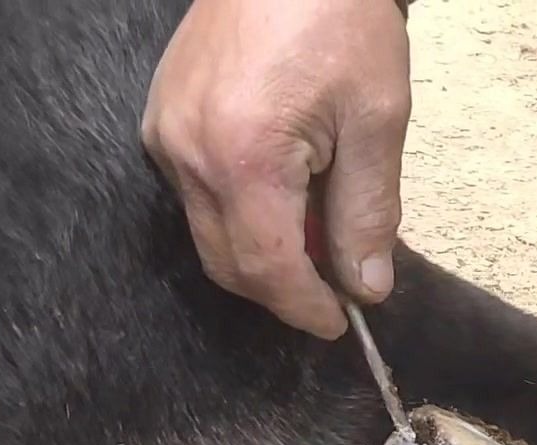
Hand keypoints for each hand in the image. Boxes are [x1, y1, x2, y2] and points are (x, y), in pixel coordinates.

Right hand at [141, 0, 412, 338]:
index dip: (304, 307)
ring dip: (262, 248)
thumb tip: (366, 286)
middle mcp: (188, 153)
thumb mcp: (375, 120)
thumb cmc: (340, 19)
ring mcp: (165, 135)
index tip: (339, 322)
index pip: (267, 270)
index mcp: (242, 156)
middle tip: (336, 281)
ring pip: (208, 233)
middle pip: (229, 263)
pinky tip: (283, 188)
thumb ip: (367, 212)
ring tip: (316, 221)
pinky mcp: (161, 120)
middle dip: (283, 286)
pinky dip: (239, 210)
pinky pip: (195, 194)